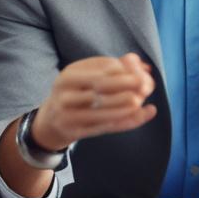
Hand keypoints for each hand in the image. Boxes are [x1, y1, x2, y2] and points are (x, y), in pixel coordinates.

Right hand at [32, 53, 156, 149]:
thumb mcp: (89, 76)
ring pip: (103, 107)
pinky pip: (105, 126)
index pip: (105, 67)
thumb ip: (116, 69)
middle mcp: (65, 92)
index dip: (127, 70)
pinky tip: (143, 114)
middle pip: (102, 85)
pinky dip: (127, 120)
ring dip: (128, 104)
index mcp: (70, 73)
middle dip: (128, 84)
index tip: (142, 73)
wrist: (51, 121)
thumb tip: (145, 66)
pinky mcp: (74, 130)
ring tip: (141, 100)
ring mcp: (67, 113)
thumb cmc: (78, 93)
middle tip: (147, 86)